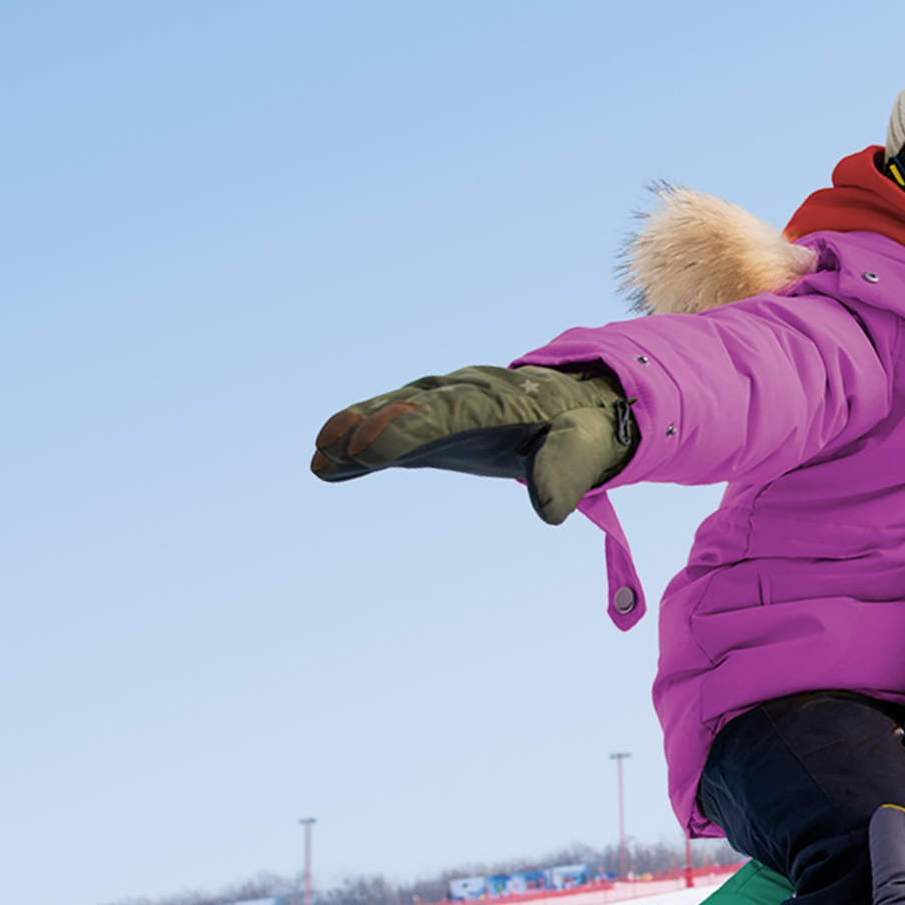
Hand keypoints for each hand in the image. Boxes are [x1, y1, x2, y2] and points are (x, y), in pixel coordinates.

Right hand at [309, 364, 636, 524]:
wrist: (575, 404)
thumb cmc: (581, 429)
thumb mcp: (585, 449)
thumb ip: (565, 473)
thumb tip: (548, 510)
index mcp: (506, 398)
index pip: (453, 411)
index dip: (411, 427)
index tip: (373, 448)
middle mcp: (468, 394)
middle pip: (414, 407)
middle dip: (374, 425)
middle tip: (333, 447)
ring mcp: (447, 407)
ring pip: (397, 413)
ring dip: (358, 431)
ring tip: (319, 458)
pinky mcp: (435, 427)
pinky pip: (395, 435)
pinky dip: (361, 448)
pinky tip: (323, 466)